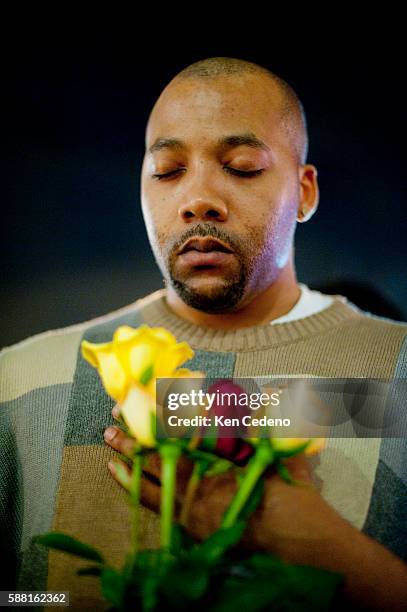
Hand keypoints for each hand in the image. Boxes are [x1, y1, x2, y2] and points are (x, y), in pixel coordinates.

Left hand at [104, 408, 406, 609]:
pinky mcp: (187, 518)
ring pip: (154, 466)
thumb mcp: (283, 454)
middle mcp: (205, 471)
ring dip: (131, 449)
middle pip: (165, 442)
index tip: (148, 391)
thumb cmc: (293, 496)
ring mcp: (193, 495)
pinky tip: (111, 469)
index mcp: (224, 452)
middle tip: (119, 408)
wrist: (298, 541)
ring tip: (109, 434)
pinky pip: (153, 498)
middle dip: (141, 424)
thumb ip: (273, 423)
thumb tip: (271, 391)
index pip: (186, 424)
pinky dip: (131, 483)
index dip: (164, 407)